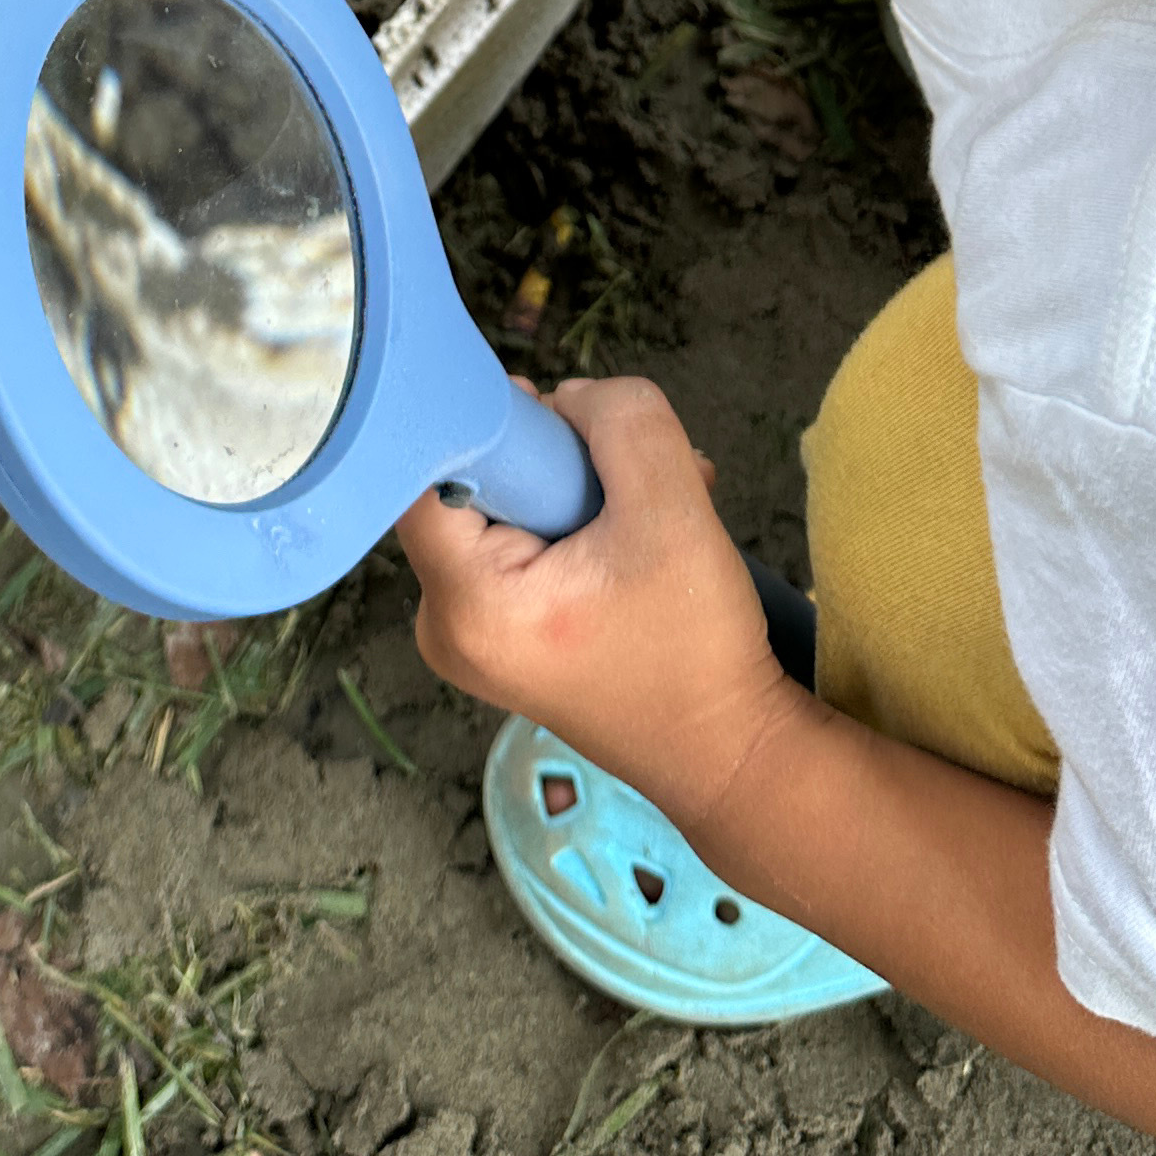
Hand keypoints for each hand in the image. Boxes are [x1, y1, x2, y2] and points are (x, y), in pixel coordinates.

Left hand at [399, 378, 795, 848]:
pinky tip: (646, 534)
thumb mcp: (675, 512)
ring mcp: (468, 631)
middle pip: (474, 483)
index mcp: (466, 604)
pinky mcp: (501, 632)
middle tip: (635, 472)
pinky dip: (582, 523)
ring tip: (664, 503)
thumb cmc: (698, 650)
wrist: (729, 756)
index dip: (483, 422)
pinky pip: (522, 540)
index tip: (553, 421)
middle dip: (560, 460)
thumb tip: (566, 400)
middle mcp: (443, 622)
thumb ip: (622, 423)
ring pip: (509, 505)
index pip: (425, 470)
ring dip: (587, 488)